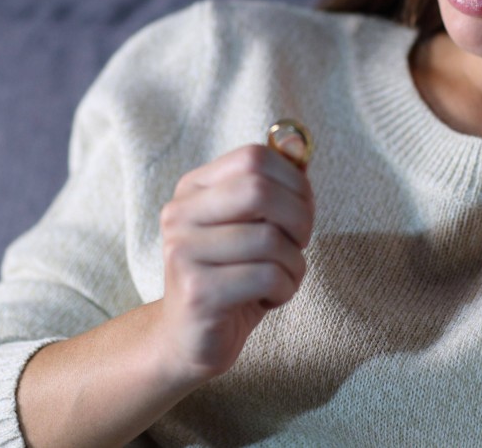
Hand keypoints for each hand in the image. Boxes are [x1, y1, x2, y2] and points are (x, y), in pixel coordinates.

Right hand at [157, 144, 314, 380]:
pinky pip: (267, 277)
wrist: (187, 340)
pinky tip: (268, 299)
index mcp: (192, 189)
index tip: (302, 212)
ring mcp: (183, 253)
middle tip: (299, 244)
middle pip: (260, 190)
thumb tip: (296, 141)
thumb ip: (275, 183)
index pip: (254, 157)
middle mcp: (179, 214)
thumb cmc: (232, 276)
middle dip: (299, 219)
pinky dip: (284, 289)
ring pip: (270, 239)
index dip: (294, 182)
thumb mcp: (254, 225)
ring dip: (293, 264)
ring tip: (280, 278)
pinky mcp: (197, 292)